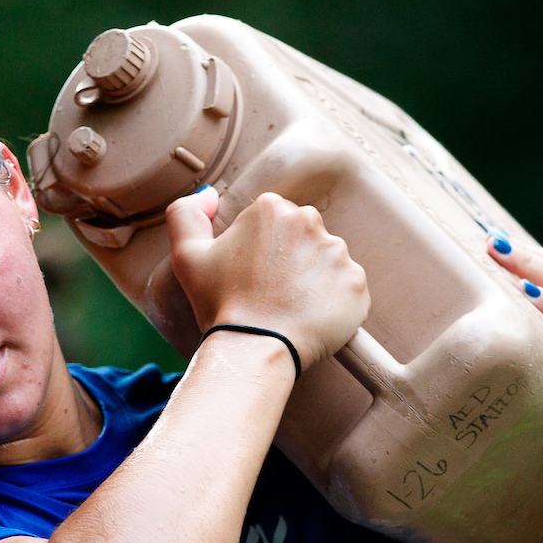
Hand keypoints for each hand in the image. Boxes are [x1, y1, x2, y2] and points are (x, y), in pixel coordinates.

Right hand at [166, 188, 369, 371]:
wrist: (254, 347)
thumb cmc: (220, 304)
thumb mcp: (186, 255)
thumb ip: (186, 213)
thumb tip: (210, 194)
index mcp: (272, 209)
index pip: (272, 225)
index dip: (260, 253)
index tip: (251, 277)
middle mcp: (310, 221)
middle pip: (303, 239)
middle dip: (290, 262)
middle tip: (271, 295)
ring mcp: (339, 253)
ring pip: (326, 264)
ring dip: (313, 282)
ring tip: (290, 309)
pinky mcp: (356, 284)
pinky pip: (346, 290)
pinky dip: (333, 304)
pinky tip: (310, 319)